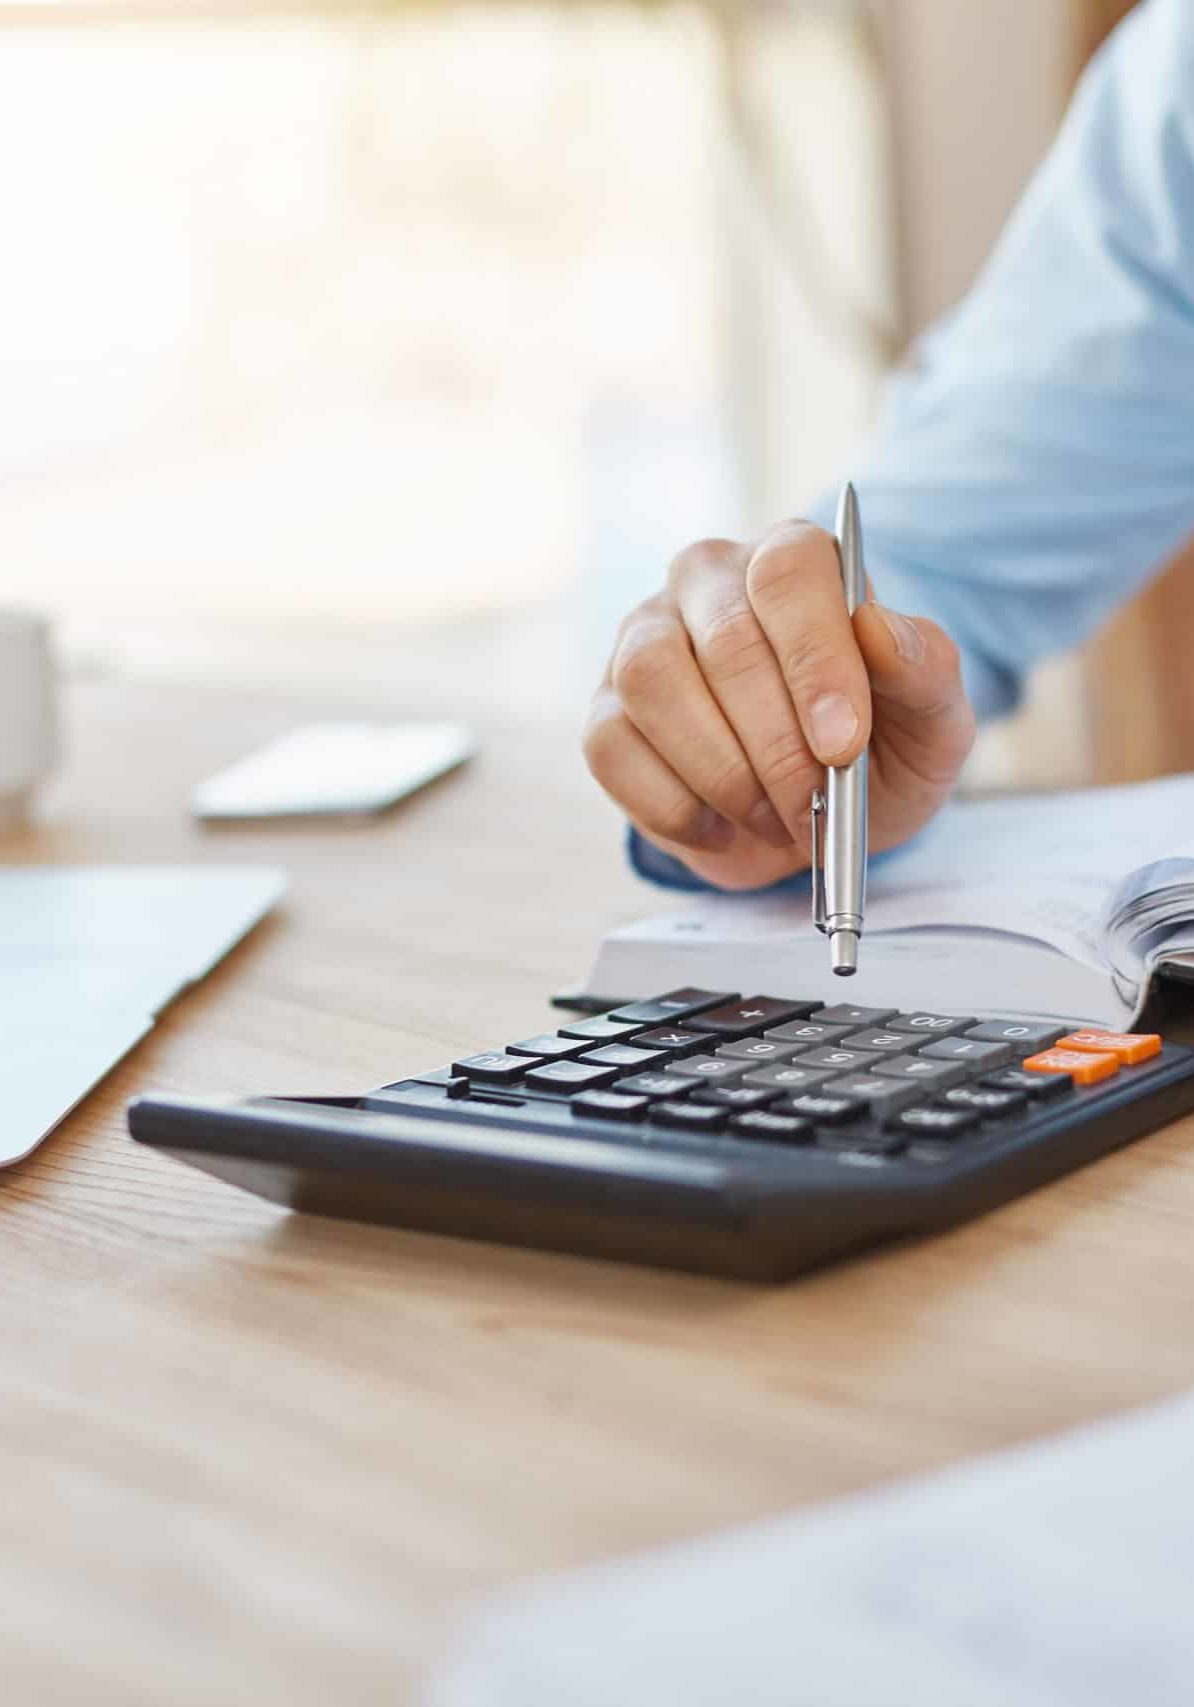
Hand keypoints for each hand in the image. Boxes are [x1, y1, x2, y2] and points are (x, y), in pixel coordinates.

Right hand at [583, 522, 975, 889]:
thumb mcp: (932, 722)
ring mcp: (644, 640)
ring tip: (771, 818)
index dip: (814, 659)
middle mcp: (708, 581)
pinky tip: (719, 826)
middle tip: (813, 806)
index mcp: (793, 558)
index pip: (788, 574)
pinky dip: (671, 804)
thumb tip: (878, 629)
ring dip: (719, 770)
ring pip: (651, 681)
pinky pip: (610, 746)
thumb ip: (925, 670)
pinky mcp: (606, 709)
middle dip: (776, 742)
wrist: (818, 814)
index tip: (842, 744)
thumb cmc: (878, 750)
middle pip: (724, 640)